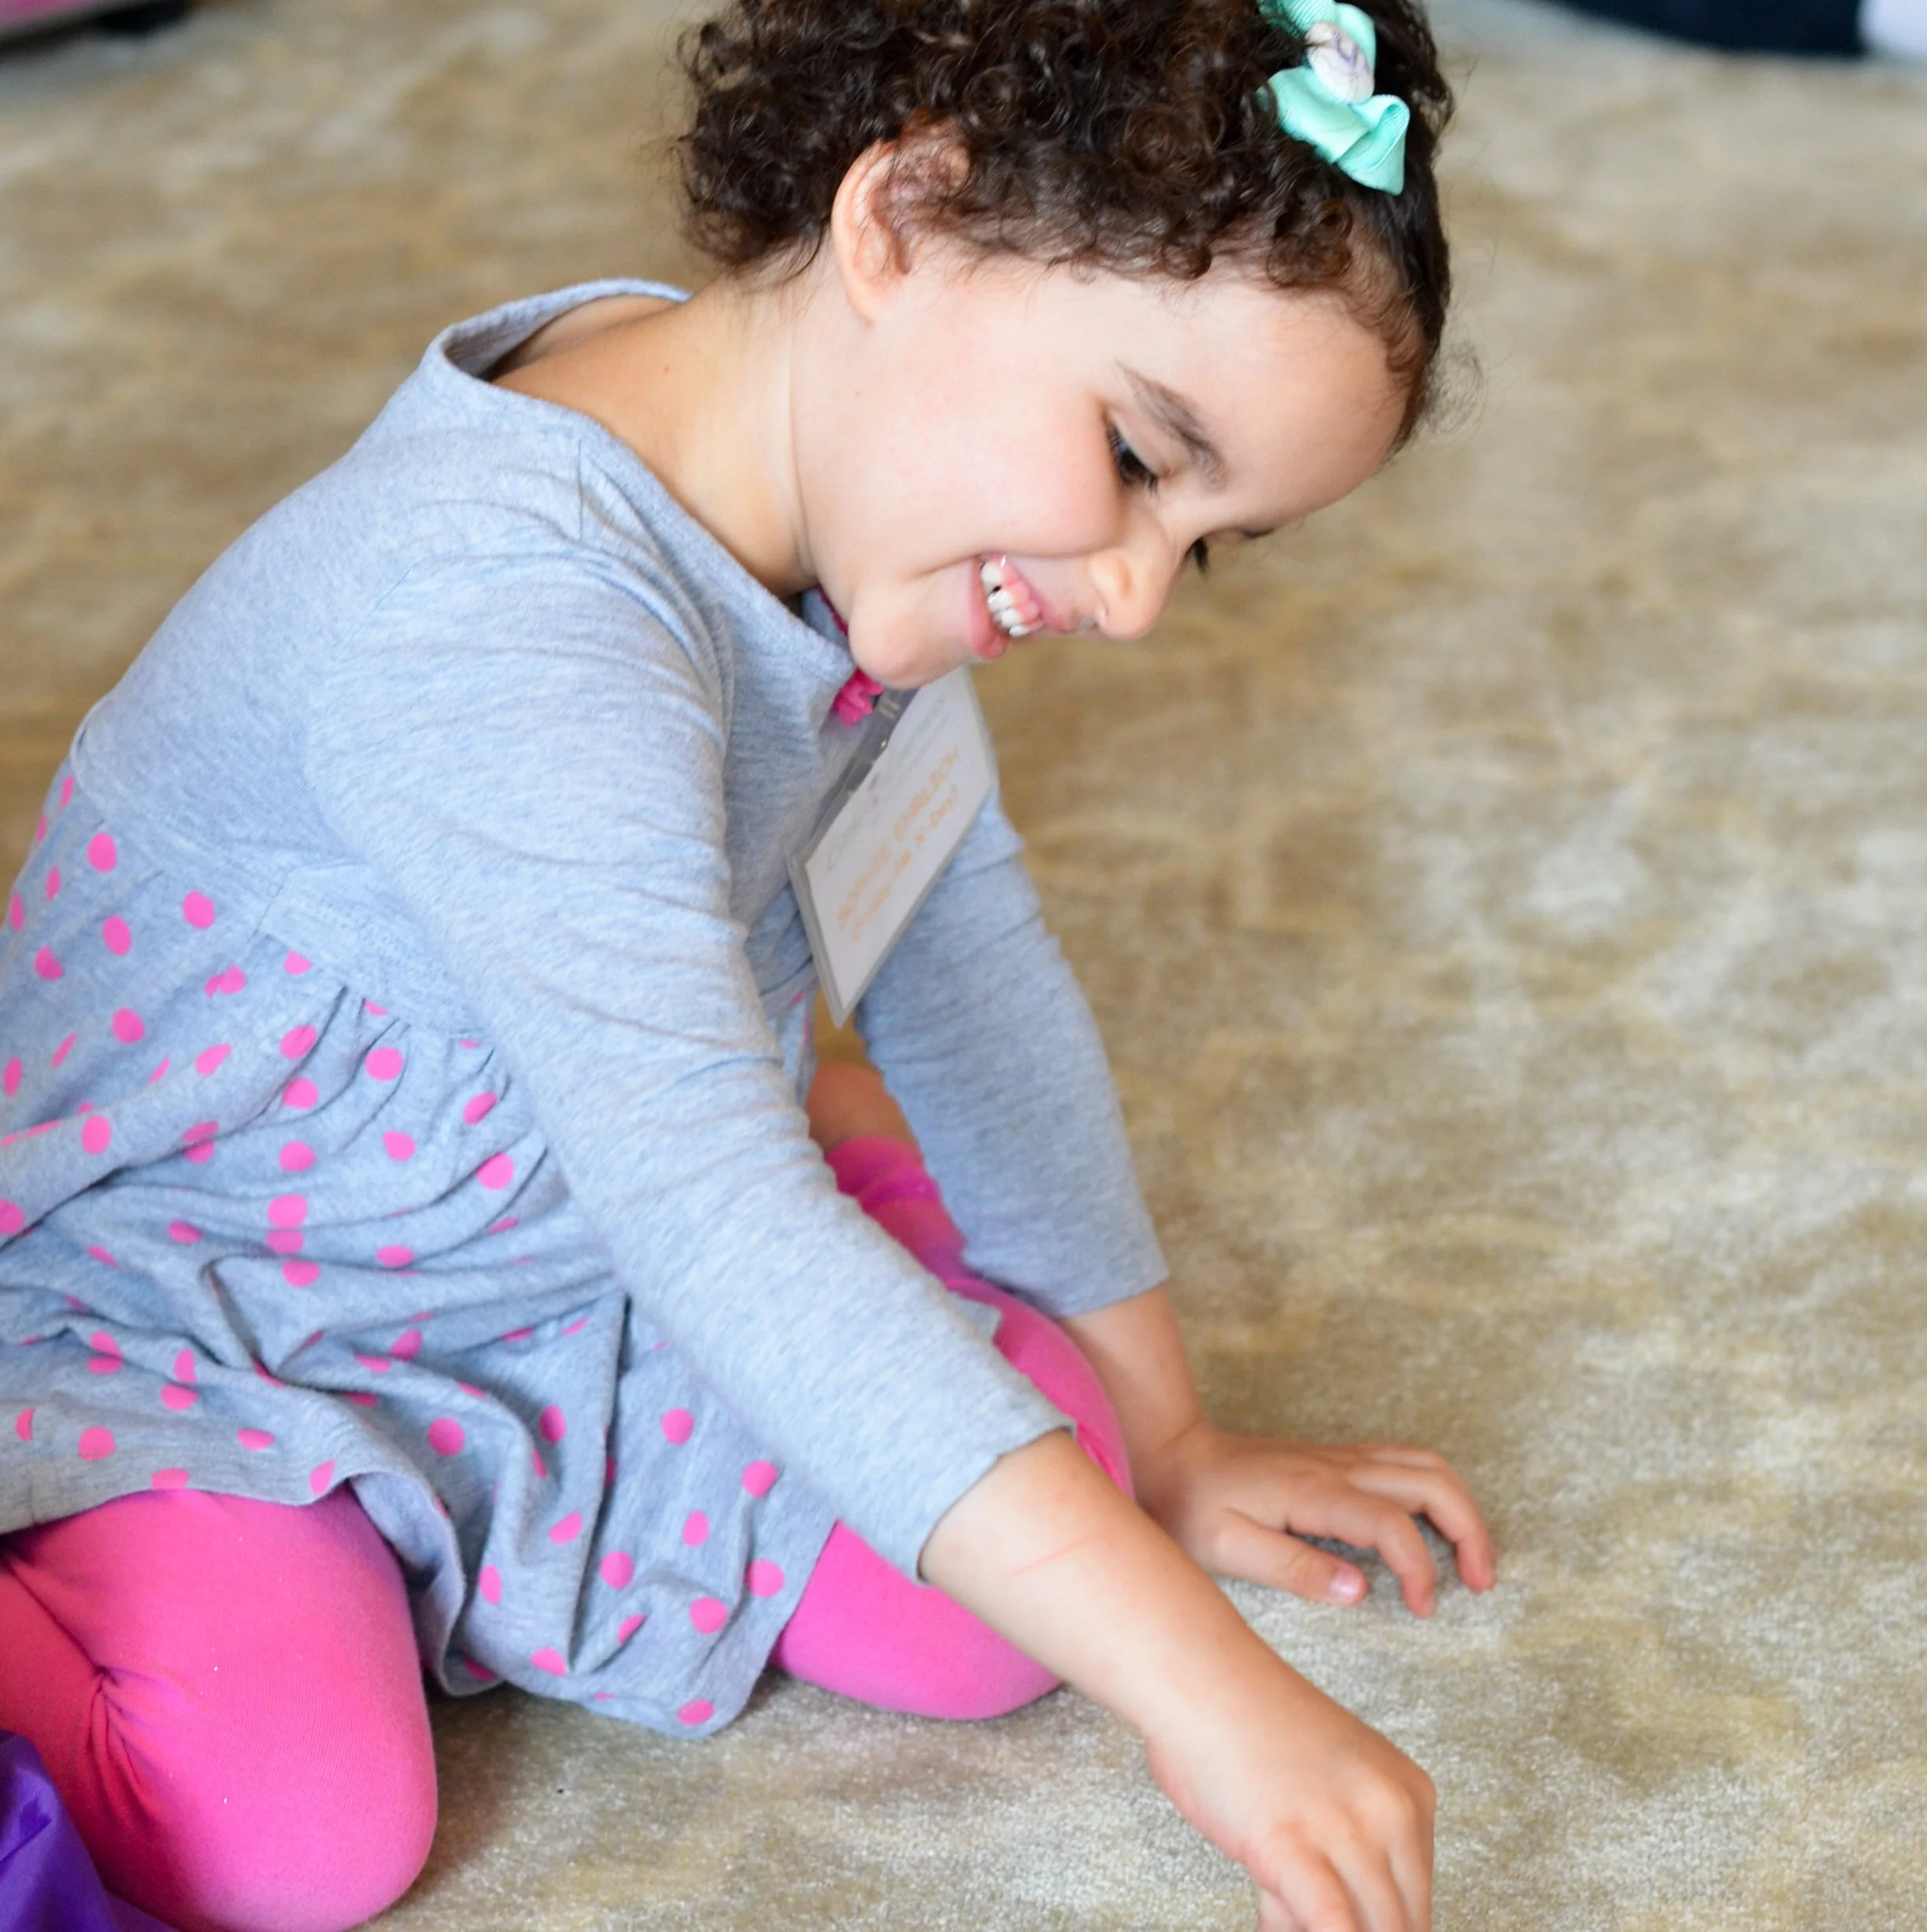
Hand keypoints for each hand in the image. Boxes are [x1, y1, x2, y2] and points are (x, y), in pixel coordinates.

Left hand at [1134, 1422, 1496, 1616]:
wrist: (1172, 1455)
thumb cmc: (1192, 1508)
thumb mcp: (1226, 1548)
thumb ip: (1293, 1568)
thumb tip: (1360, 1590)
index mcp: (1314, 1491)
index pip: (1392, 1522)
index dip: (1420, 1567)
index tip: (1423, 1610)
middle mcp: (1337, 1466)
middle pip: (1431, 1479)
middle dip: (1470, 1528)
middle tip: (1481, 1582)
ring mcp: (1340, 1457)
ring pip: (1425, 1463)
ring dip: (1460, 1507)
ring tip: (1472, 1560)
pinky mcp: (1338, 1459)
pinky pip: (1405, 1462)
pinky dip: (1437, 1492)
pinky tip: (1436, 1529)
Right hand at [1143, 1637, 1436, 1931]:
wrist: (1198, 1671)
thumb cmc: (1243, 1720)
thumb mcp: (1328, 1780)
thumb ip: (1345, 1843)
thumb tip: (1339, 1916)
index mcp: (1409, 1792)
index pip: (1416, 1899)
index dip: (1370, 1919)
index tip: (1332, 1901)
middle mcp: (1391, 1812)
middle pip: (1401, 1923)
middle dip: (1355, 1929)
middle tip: (1294, 1905)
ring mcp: (1346, 1831)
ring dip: (1312, 1929)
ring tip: (1274, 1901)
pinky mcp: (1294, 1848)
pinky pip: (1333, 1928)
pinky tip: (1272, 1920)